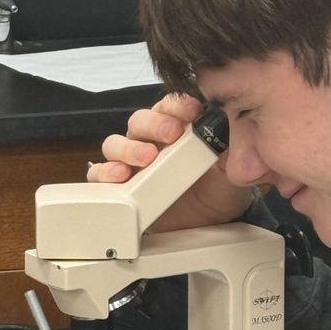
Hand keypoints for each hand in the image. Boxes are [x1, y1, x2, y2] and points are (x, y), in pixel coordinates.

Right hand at [88, 93, 252, 230]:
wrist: (213, 224)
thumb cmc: (219, 189)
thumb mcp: (231, 165)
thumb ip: (230, 143)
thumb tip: (229, 122)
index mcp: (176, 128)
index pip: (170, 106)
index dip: (178, 105)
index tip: (192, 111)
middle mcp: (150, 142)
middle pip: (139, 121)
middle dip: (154, 124)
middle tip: (170, 134)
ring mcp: (134, 165)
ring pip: (115, 144)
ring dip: (128, 148)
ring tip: (145, 158)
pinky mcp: (122, 189)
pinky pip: (100, 175)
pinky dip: (104, 173)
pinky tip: (119, 176)